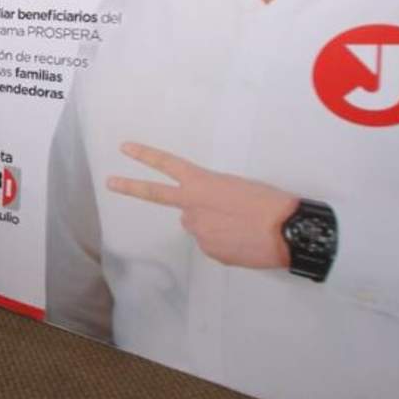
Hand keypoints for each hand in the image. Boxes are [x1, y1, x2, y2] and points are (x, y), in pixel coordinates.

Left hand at [107, 142, 297, 268]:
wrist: (289, 232)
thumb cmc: (269, 203)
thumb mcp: (238, 188)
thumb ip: (211, 198)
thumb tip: (202, 216)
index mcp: (202, 184)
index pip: (168, 165)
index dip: (145, 155)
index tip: (124, 148)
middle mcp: (192, 206)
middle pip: (156, 194)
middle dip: (130, 187)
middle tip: (109, 182)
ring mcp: (197, 230)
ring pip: (197, 224)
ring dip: (212, 224)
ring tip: (241, 225)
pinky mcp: (208, 251)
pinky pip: (212, 243)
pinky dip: (225, 242)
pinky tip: (243, 240)